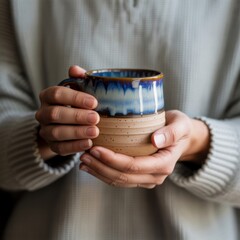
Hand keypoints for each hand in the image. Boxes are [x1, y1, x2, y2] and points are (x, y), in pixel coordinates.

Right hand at [35, 65, 99, 159]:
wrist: (67, 123)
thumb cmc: (76, 103)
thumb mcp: (78, 89)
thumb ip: (78, 79)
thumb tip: (75, 69)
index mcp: (48, 96)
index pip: (56, 94)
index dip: (75, 98)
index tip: (94, 102)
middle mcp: (43, 113)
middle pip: (55, 114)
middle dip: (77, 116)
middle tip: (95, 118)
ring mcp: (45, 130)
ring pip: (56, 132)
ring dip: (76, 132)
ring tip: (95, 132)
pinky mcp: (52, 145)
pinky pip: (60, 148)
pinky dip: (75, 146)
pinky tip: (89, 144)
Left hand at [79, 110, 209, 187]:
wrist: (182, 138)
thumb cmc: (179, 128)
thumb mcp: (180, 125)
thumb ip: (171, 132)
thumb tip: (156, 139)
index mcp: (164, 164)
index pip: (134, 166)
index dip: (113, 160)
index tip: (96, 149)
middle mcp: (155, 176)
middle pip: (123, 176)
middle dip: (101, 167)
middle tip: (84, 154)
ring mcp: (147, 178)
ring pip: (119, 181)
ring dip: (99, 172)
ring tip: (83, 160)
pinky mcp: (140, 177)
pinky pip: (120, 179)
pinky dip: (104, 173)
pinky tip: (91, 166)